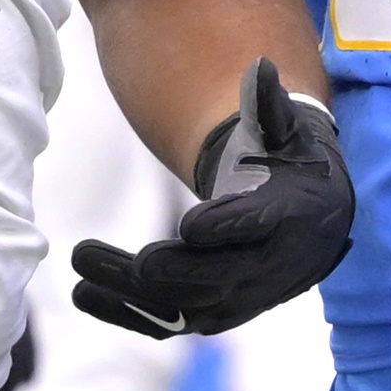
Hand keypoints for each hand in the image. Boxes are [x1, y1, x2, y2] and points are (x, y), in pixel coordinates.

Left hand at [71, 58, 354, 338]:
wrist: (309, 221)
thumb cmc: (291, 164)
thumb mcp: (289, 132)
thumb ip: (271, 106)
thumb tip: (262, 67)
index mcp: (294, 219)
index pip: (262, 228)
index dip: (229, 228)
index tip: (190, 225)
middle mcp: (270, 270)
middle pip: (213, 277)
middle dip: (161, 268)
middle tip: (105, 251)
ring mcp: (241, 298)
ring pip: (185, 306)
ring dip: (129, 293)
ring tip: (80, 269)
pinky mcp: (214, 312)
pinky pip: (170, 322)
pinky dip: (128, 313)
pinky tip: (85, 295)